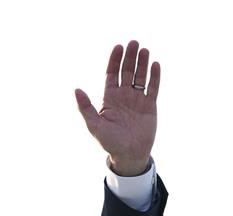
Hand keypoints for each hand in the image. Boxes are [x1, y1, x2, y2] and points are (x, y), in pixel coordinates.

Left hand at [75, 40, 160, 175]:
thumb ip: (86, 107)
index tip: (118, 47)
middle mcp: (124, 95)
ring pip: (140, 76)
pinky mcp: (150, 106)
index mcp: (110, 97)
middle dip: (129, 57)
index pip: (112, 73)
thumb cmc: (110, 142)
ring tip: (144, 50)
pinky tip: (155, 64)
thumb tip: (76, 90)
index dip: (114, 60)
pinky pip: (152, 88)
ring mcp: (137, 100)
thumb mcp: (94, 125)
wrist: (129, 155)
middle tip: (133, 43)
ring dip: (142, 63)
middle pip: (127, 71)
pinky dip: (154, 77)